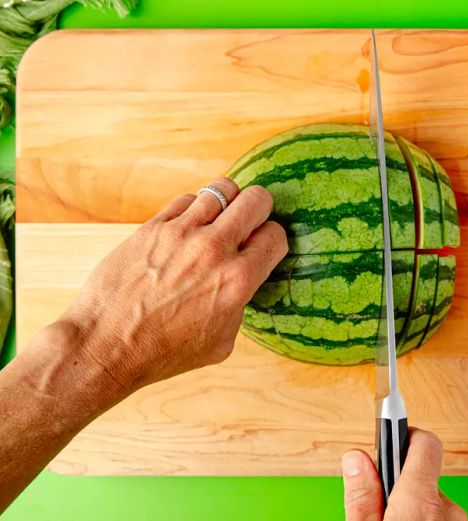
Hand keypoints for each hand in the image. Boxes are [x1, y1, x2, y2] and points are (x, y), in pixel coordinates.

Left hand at [50, 177, 286, 399]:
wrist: (107, 345)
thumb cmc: (164, 352)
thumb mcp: (222, 342)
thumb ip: (240, 304)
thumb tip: (242, 282)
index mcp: (238, 281)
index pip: (275, 236)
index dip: (272, 240)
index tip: (262, 246)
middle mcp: (215, 250)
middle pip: (256, 200)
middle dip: (259, 209)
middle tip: (249, 222)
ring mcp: (182, 233)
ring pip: (222, 189)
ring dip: (225, 204)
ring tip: (217, 220)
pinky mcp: (153, 227)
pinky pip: (186, 200)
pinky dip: (193, 210)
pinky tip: (187, 229)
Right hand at [342, 429, 467, 520]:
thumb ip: (362, 497)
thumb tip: (356, 458)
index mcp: (420, 504)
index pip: (425, 444)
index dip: (405, 436)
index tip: (389, 436)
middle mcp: (449, 511)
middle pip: (423, 476)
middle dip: (401, 486)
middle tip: (380, 508)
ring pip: (432, 501)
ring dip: (414, 509)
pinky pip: (442, 518)